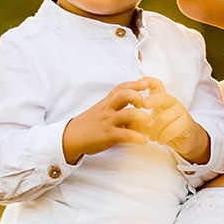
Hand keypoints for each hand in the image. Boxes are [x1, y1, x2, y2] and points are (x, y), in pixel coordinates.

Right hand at [61, 78, 209, 163]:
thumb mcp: (102, 109)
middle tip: (146, 106)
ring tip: (151, 123)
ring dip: (143, 118)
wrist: (72, 137)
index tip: (147, 83)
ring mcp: (108, 121)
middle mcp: (108, 108)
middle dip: (138, 97)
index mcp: (107, 101)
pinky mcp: (109, 135)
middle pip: (124, 95)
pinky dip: (139, 138)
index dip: (135, 83)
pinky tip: (145, 140)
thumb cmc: (91, 123)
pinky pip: (126, 135)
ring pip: (128, 114)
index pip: (121, 87)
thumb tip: (134, 99)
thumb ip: (116, 104)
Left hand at [130, 76, 210, 162]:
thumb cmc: (165, 128)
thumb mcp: (150, 122)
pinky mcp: (186, 124)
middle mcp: (172, 103)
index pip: (158, 86)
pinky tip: (160, 141)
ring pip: (165, 117)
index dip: (150, 81)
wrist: (187, 140)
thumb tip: (121, 117)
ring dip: (155, 129)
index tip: (140, 81)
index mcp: (162, 100)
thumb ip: (138, 118)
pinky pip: (172, 129)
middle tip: (143, 106)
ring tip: (151, 137)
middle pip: (164, 97)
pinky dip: (163, 136)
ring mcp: (180, 113)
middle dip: (153, 100)